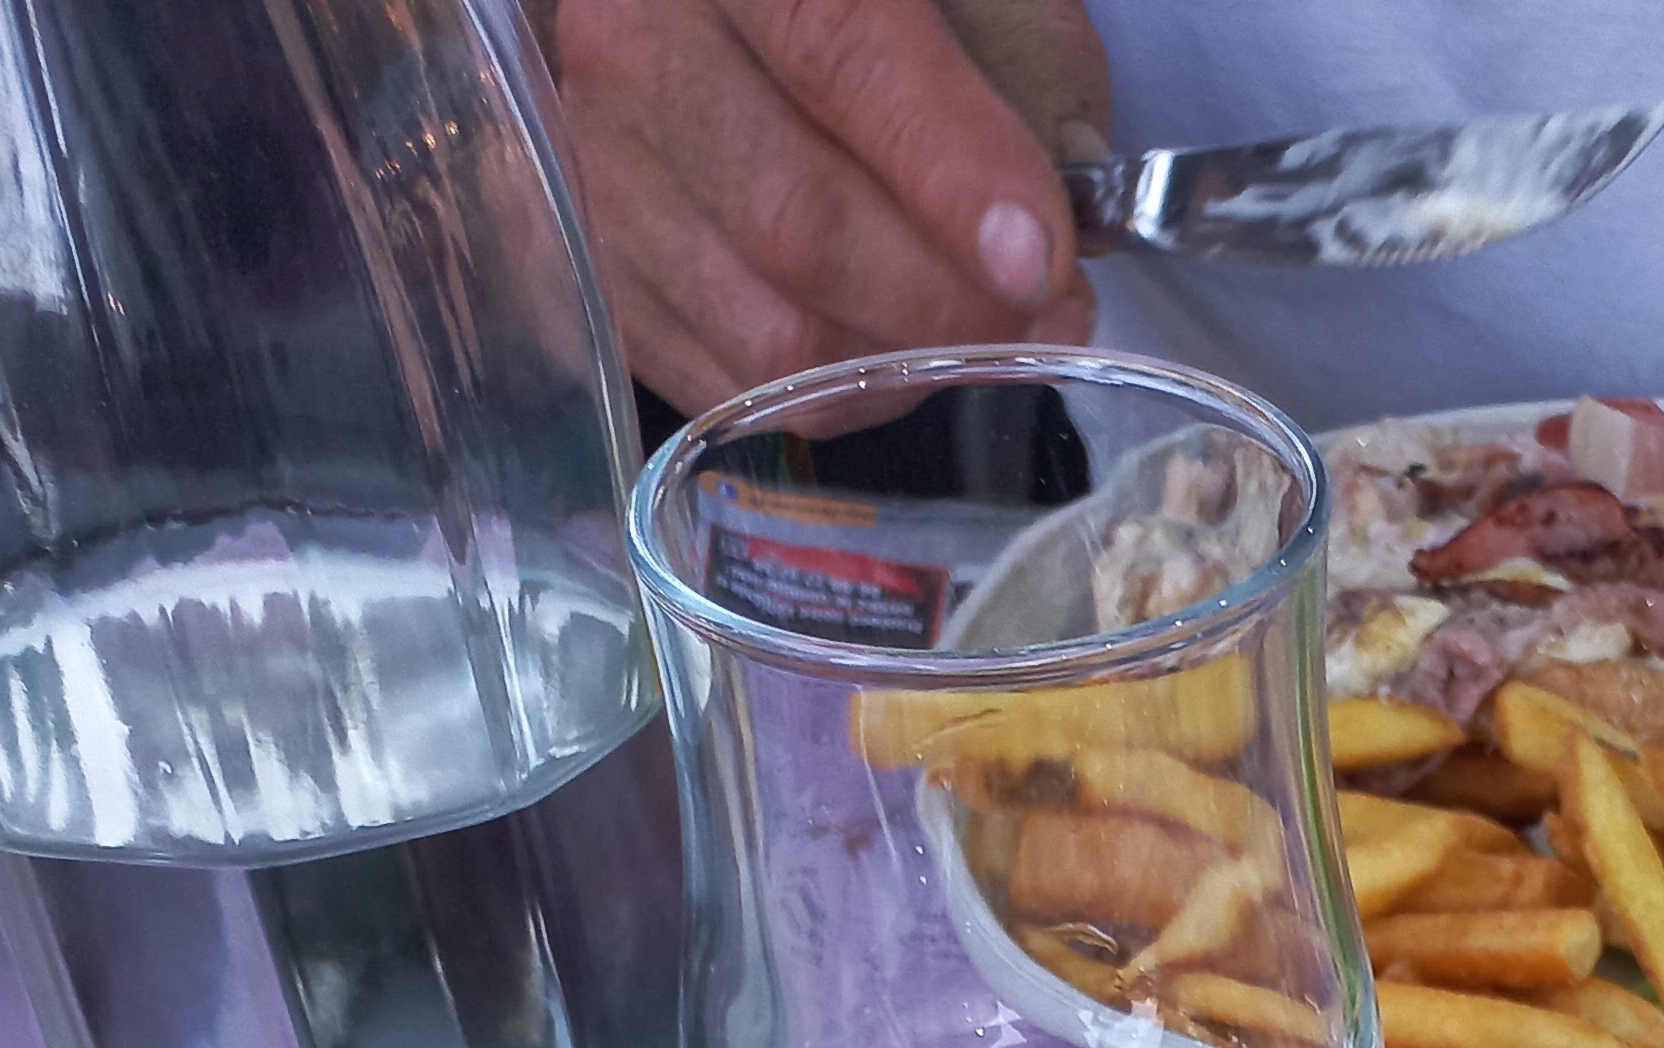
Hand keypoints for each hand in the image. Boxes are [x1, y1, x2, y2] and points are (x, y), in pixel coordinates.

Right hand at [554, 0, 1112, 416]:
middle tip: (1044, 317)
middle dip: (946, 300)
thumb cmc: (867, 7)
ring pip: (769, 329)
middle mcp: (634, 43)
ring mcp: (600, 169)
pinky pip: (741, 387)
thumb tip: (1063, 230)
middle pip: (795, 220)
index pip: (836, 54)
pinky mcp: (602, 278)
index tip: (1040, 260)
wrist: (722, 21)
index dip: (947, 171)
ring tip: (980, 332)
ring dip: (906, 360)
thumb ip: (1024, 71)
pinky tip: (897, 348)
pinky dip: (846, 393)